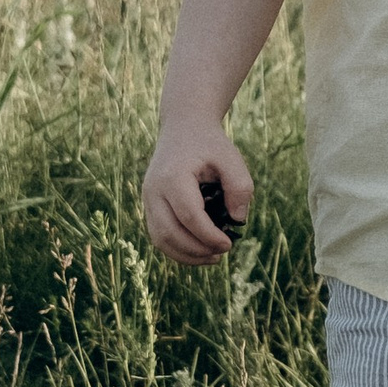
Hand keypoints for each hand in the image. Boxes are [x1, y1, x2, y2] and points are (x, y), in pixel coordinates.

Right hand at [143, 126, 250, 265]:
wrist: (183, 128)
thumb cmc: (210, 144)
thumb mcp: (231, 157)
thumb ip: (240, 186)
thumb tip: (238, 219)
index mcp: (173, 176)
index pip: (189, 216)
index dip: (209, 236)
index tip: (229, 244)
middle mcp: (154, 190)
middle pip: (169, 233)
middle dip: (197, 250)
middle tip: (222, 253)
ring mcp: (147, 199)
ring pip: (160, 239)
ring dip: (186, 255)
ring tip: (213, 258)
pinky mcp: (149, 206)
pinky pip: (159, 236)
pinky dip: (178, 249)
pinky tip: (200, 251)